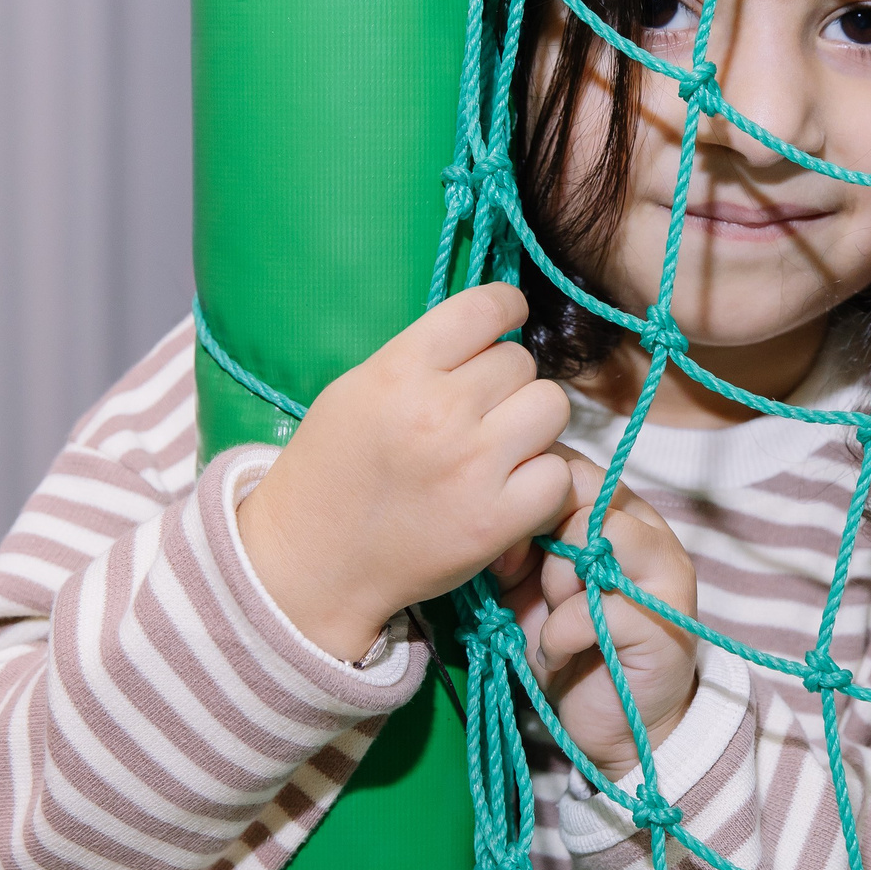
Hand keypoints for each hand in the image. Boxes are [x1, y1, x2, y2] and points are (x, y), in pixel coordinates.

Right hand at [237, 284, 574, 661]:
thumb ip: (422, 357)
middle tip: (481, 410)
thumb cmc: (330, 470)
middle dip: (506, 382)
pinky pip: (557, 474)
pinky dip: (542, 480)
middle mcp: (440, 413)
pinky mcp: (496, 521)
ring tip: (502, 445)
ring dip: (532, 424)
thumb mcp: (357, 389)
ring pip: (551, 408)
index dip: (506, 308)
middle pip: (521, 362)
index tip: (508, 320)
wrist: (313, 561)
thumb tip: (488, 332)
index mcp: (398, 370)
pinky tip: (511, 487)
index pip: (485, 307)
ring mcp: (473, 468)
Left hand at [493, 452, 699, 781]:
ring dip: (555, 583)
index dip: (524, 498)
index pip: (568, 466)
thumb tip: (492, 510)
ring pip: (594, 536)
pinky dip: (559, 637)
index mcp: (616, 511)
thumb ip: (518, 541)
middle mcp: (647, 529)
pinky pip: (594, 609)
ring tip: (549, 619)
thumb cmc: (565, 645)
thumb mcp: (528, 584)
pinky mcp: (664, 621)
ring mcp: (663, 573)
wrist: (610, 723)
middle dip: (538, 537)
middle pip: (582, 491)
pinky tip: (558, 657)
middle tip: (518, 580)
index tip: (502, 547)